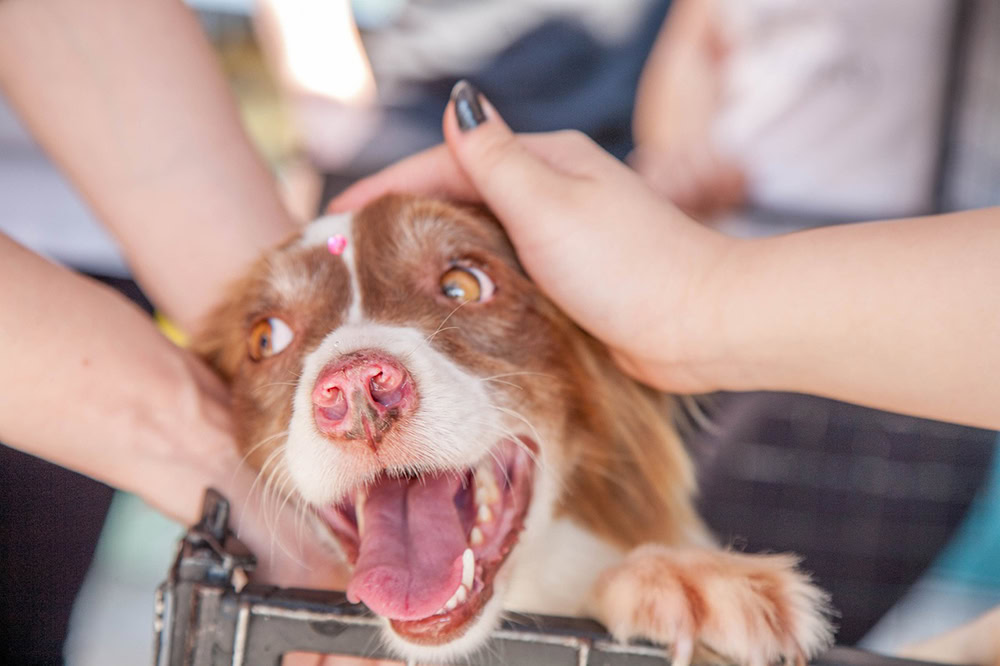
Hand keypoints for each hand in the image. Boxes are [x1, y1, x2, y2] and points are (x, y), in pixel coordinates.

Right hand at [331, 82, 737, 393]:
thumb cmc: (626, 266)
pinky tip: (442, 299)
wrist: (700, 326)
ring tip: (379, 276)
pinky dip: (468, 277)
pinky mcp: (570, 275)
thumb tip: (459, 102)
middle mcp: (552, 189)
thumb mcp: (549, 205)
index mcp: (547, 159)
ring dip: (433, 248)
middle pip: (462, 194)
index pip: (450, 161)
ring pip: (481, 234)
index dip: (390, 185)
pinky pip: (504, 267)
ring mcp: (562, 233)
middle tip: (346, 250)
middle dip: (405, 215)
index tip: (337, 213)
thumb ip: (496, 159)